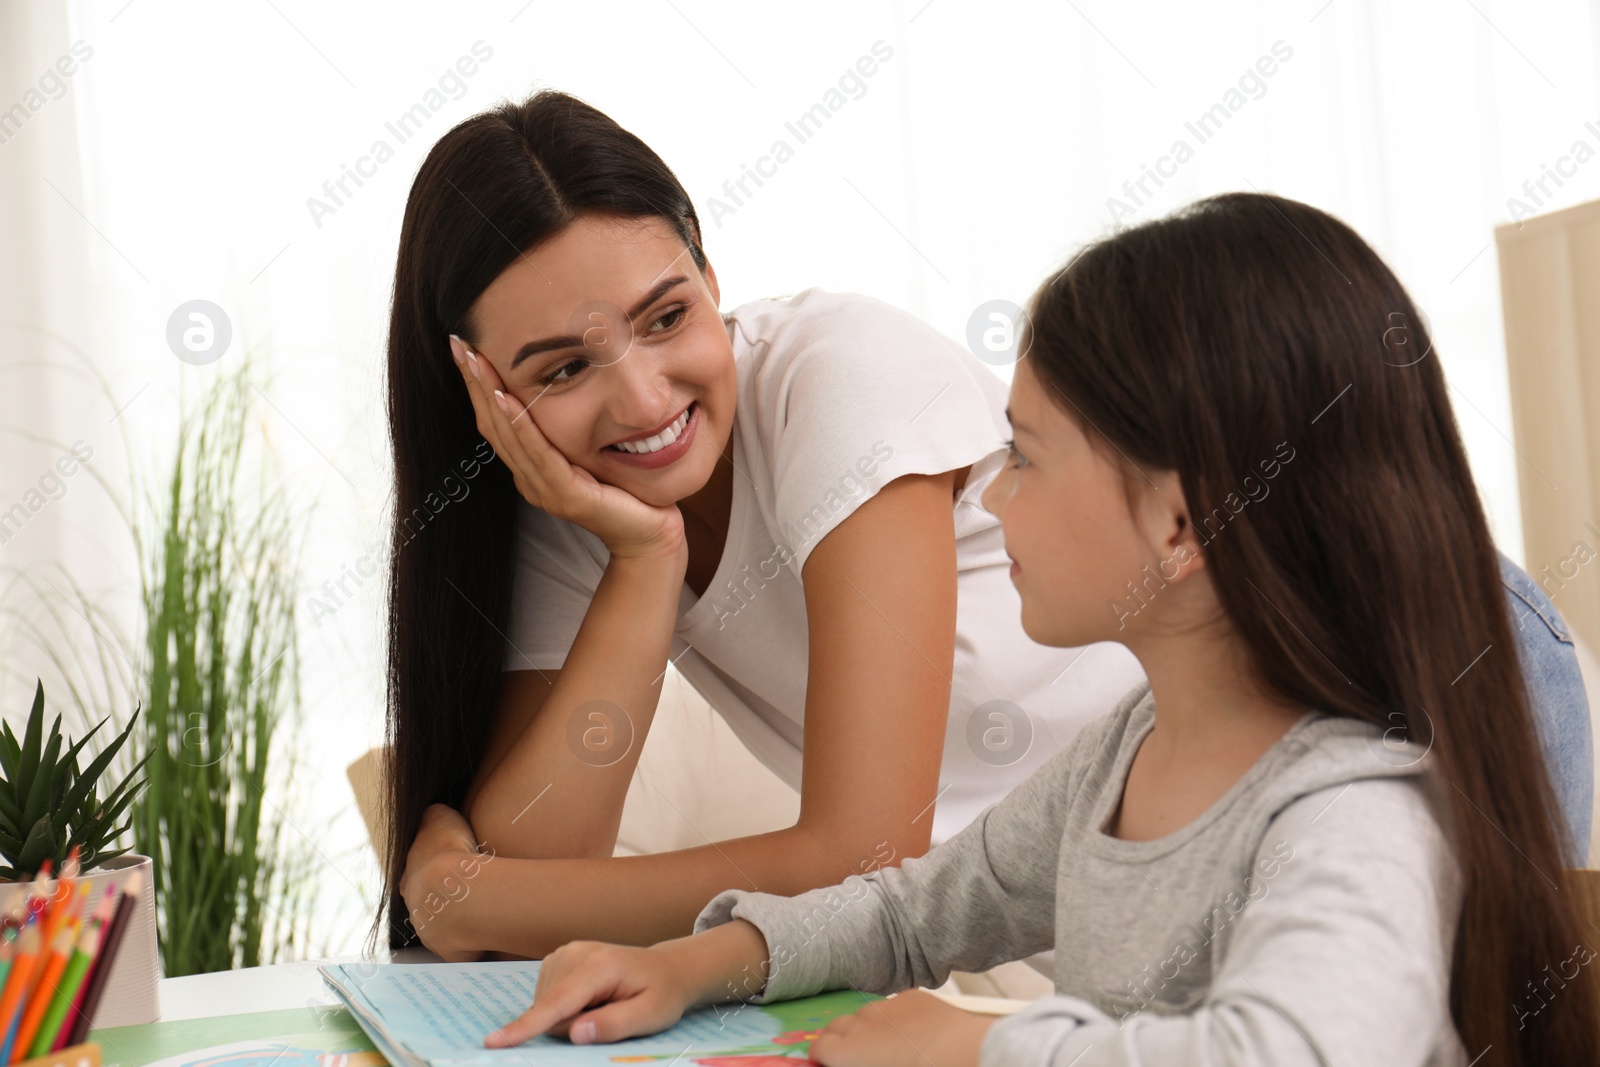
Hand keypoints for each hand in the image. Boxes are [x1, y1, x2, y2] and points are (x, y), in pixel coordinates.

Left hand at [398, 803, 492, 962]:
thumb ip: (433, 817)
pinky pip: (464, 945)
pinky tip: (492, 927)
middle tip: (470, 891)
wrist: (459, 891)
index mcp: (409, 879)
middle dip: (446, 900)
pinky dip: (475, 938)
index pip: (415, 878)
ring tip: (485, 910)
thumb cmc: (449, 852)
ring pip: (445, 927)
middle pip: (428, 905)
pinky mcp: (451, 951)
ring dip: (461, 920)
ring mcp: (431, 933)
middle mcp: (415, 909)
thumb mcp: (438, 818)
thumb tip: (432, 813)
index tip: (451, 871)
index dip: (433, 873)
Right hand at [448, 334, 686, 561]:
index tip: (465, 347)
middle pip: (492, 425)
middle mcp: (531, 480)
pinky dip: (520, 424)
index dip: (478, 385)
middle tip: (458, 343)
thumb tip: (566, 384)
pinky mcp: (567, 497)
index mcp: (533, 469)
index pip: (496, 422)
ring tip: (473, 360)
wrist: (651, 536)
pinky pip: (539, 454)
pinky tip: (505, 397)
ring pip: (508, 435)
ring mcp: (545, 490)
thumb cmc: (627, 492)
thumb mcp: (592, 452)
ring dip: (487, 394)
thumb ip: (571, 430)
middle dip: (474, 382)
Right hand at [483, 940, 693, 1047]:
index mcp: (599, 966)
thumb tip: (575, 1033)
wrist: (665, 969)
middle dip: (571, 1027)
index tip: (494, 1042)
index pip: (556, 1003)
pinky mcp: (558, 959)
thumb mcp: (651, 1016)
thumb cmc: (661, 994)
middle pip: (550, 1009)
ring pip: (546, 1005)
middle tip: (611, 1015)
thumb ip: (614, 1024)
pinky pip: (547, 997)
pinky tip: (590, 999)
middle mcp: (577, 953)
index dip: (526, 1026)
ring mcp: (565, 953)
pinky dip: (563, 1007)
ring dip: (568, 1017)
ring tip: (603, 1005)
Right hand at [809, 989, 995, 1066]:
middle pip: (836, 1026)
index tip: (828, 1064)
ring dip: (866, 1028)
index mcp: (851, 1049)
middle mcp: (863, 1021)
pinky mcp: (911, 996)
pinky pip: (892, 1006)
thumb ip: (856, 1065)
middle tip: (852, 1057)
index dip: (821, 1057)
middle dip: (838, 1040)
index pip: (820, 1046)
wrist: (965, 1053)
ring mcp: (887, 1005)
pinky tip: (911, 1032)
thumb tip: (850, 1062)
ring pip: (865, 1014)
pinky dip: (893, 1018)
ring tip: (885, 1046)